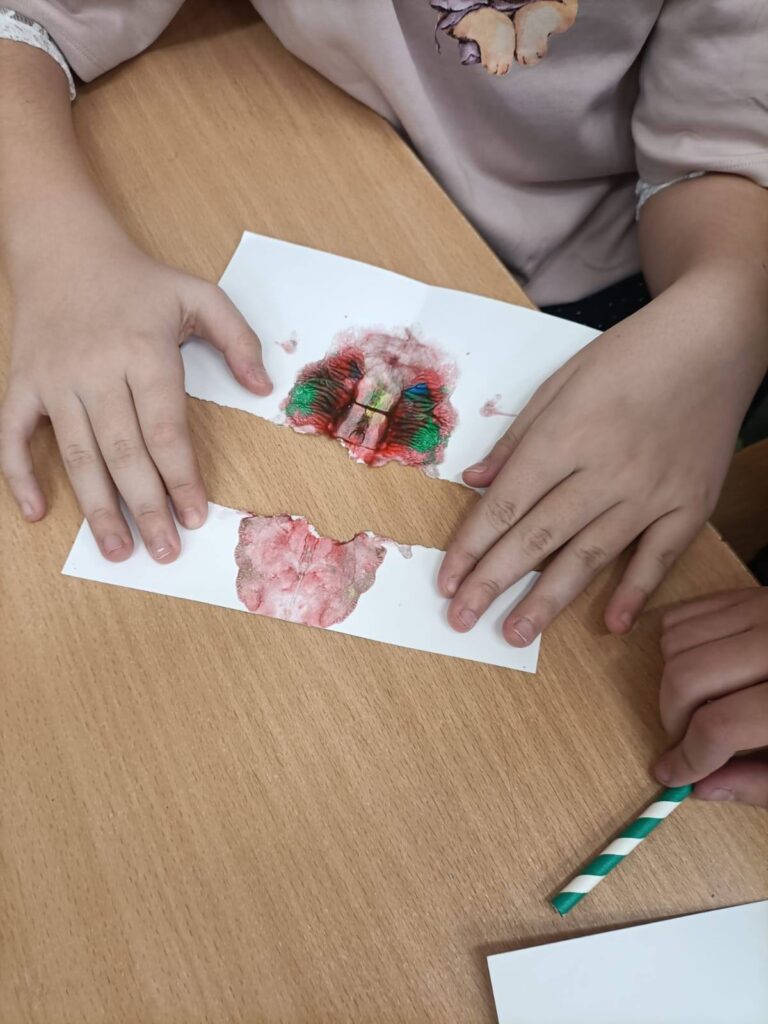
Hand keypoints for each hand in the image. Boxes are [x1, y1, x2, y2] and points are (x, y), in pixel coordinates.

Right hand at [0, 241, 270, 561]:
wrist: (62, 246)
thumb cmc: (137, 279)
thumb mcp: (197, 294)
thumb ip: (237, 338)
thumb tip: (263, 388)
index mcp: (143, 351)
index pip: (165, 429)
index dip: (181, 477)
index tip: (195, 515)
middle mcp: (96, 370)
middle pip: (123, 452)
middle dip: (146, 507)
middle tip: (163, 551)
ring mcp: (54, 380)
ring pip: (76, 455)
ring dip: (96, 507)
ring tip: (117, 549)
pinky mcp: (22, 383)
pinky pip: (13, 436)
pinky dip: (20, 476)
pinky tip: (37, 514)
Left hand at [437, 284, 765, 643]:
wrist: (715, 341)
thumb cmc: (632, 354)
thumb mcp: (562, 381)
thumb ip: (517, 437)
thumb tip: (473, 482)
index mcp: (566, 436)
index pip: (506, 504)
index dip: (471, 546)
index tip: (447, 579)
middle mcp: (605, 470)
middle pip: (538, 536)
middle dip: (493, 581)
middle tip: (460, 618)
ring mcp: (651, 492)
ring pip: (590, 556)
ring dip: (548, 600)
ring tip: (515, 634)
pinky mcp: (691, 504)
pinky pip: (659, 556)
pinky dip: (636, 591)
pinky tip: (612, 624)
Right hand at [655, 588, 767, 809]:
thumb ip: (763, 783)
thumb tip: (701, 787)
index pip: (719, 726)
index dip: (688, 758)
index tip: (672, 774)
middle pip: (687, 678)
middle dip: (673, 720)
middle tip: (687, 744)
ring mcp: (767, 609)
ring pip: (678, 642)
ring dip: (673, 682)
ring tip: (698, 708)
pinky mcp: (756, 593)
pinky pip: (689, 613)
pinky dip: (678, 646)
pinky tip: (703, 674)